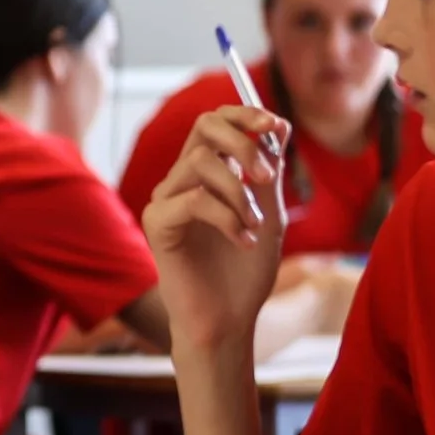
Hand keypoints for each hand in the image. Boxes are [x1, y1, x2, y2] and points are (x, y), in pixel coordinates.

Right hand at [141, 106, 291, 359]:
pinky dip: (227, 218)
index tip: (276, 125)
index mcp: (208, 173)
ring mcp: (166, 199)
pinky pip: (194, 199)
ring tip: (255, 225)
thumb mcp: (268, 213)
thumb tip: (278, 126)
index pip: (217, 122)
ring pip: (202, 162)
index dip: (245, 114)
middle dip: (242, 143)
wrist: (228, 320)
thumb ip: (269, 171)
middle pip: (203, 127)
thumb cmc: (245, 272)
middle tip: (266, 176)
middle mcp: (182, 179)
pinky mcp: (157, 222)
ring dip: (239, 192)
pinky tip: (242, 242)